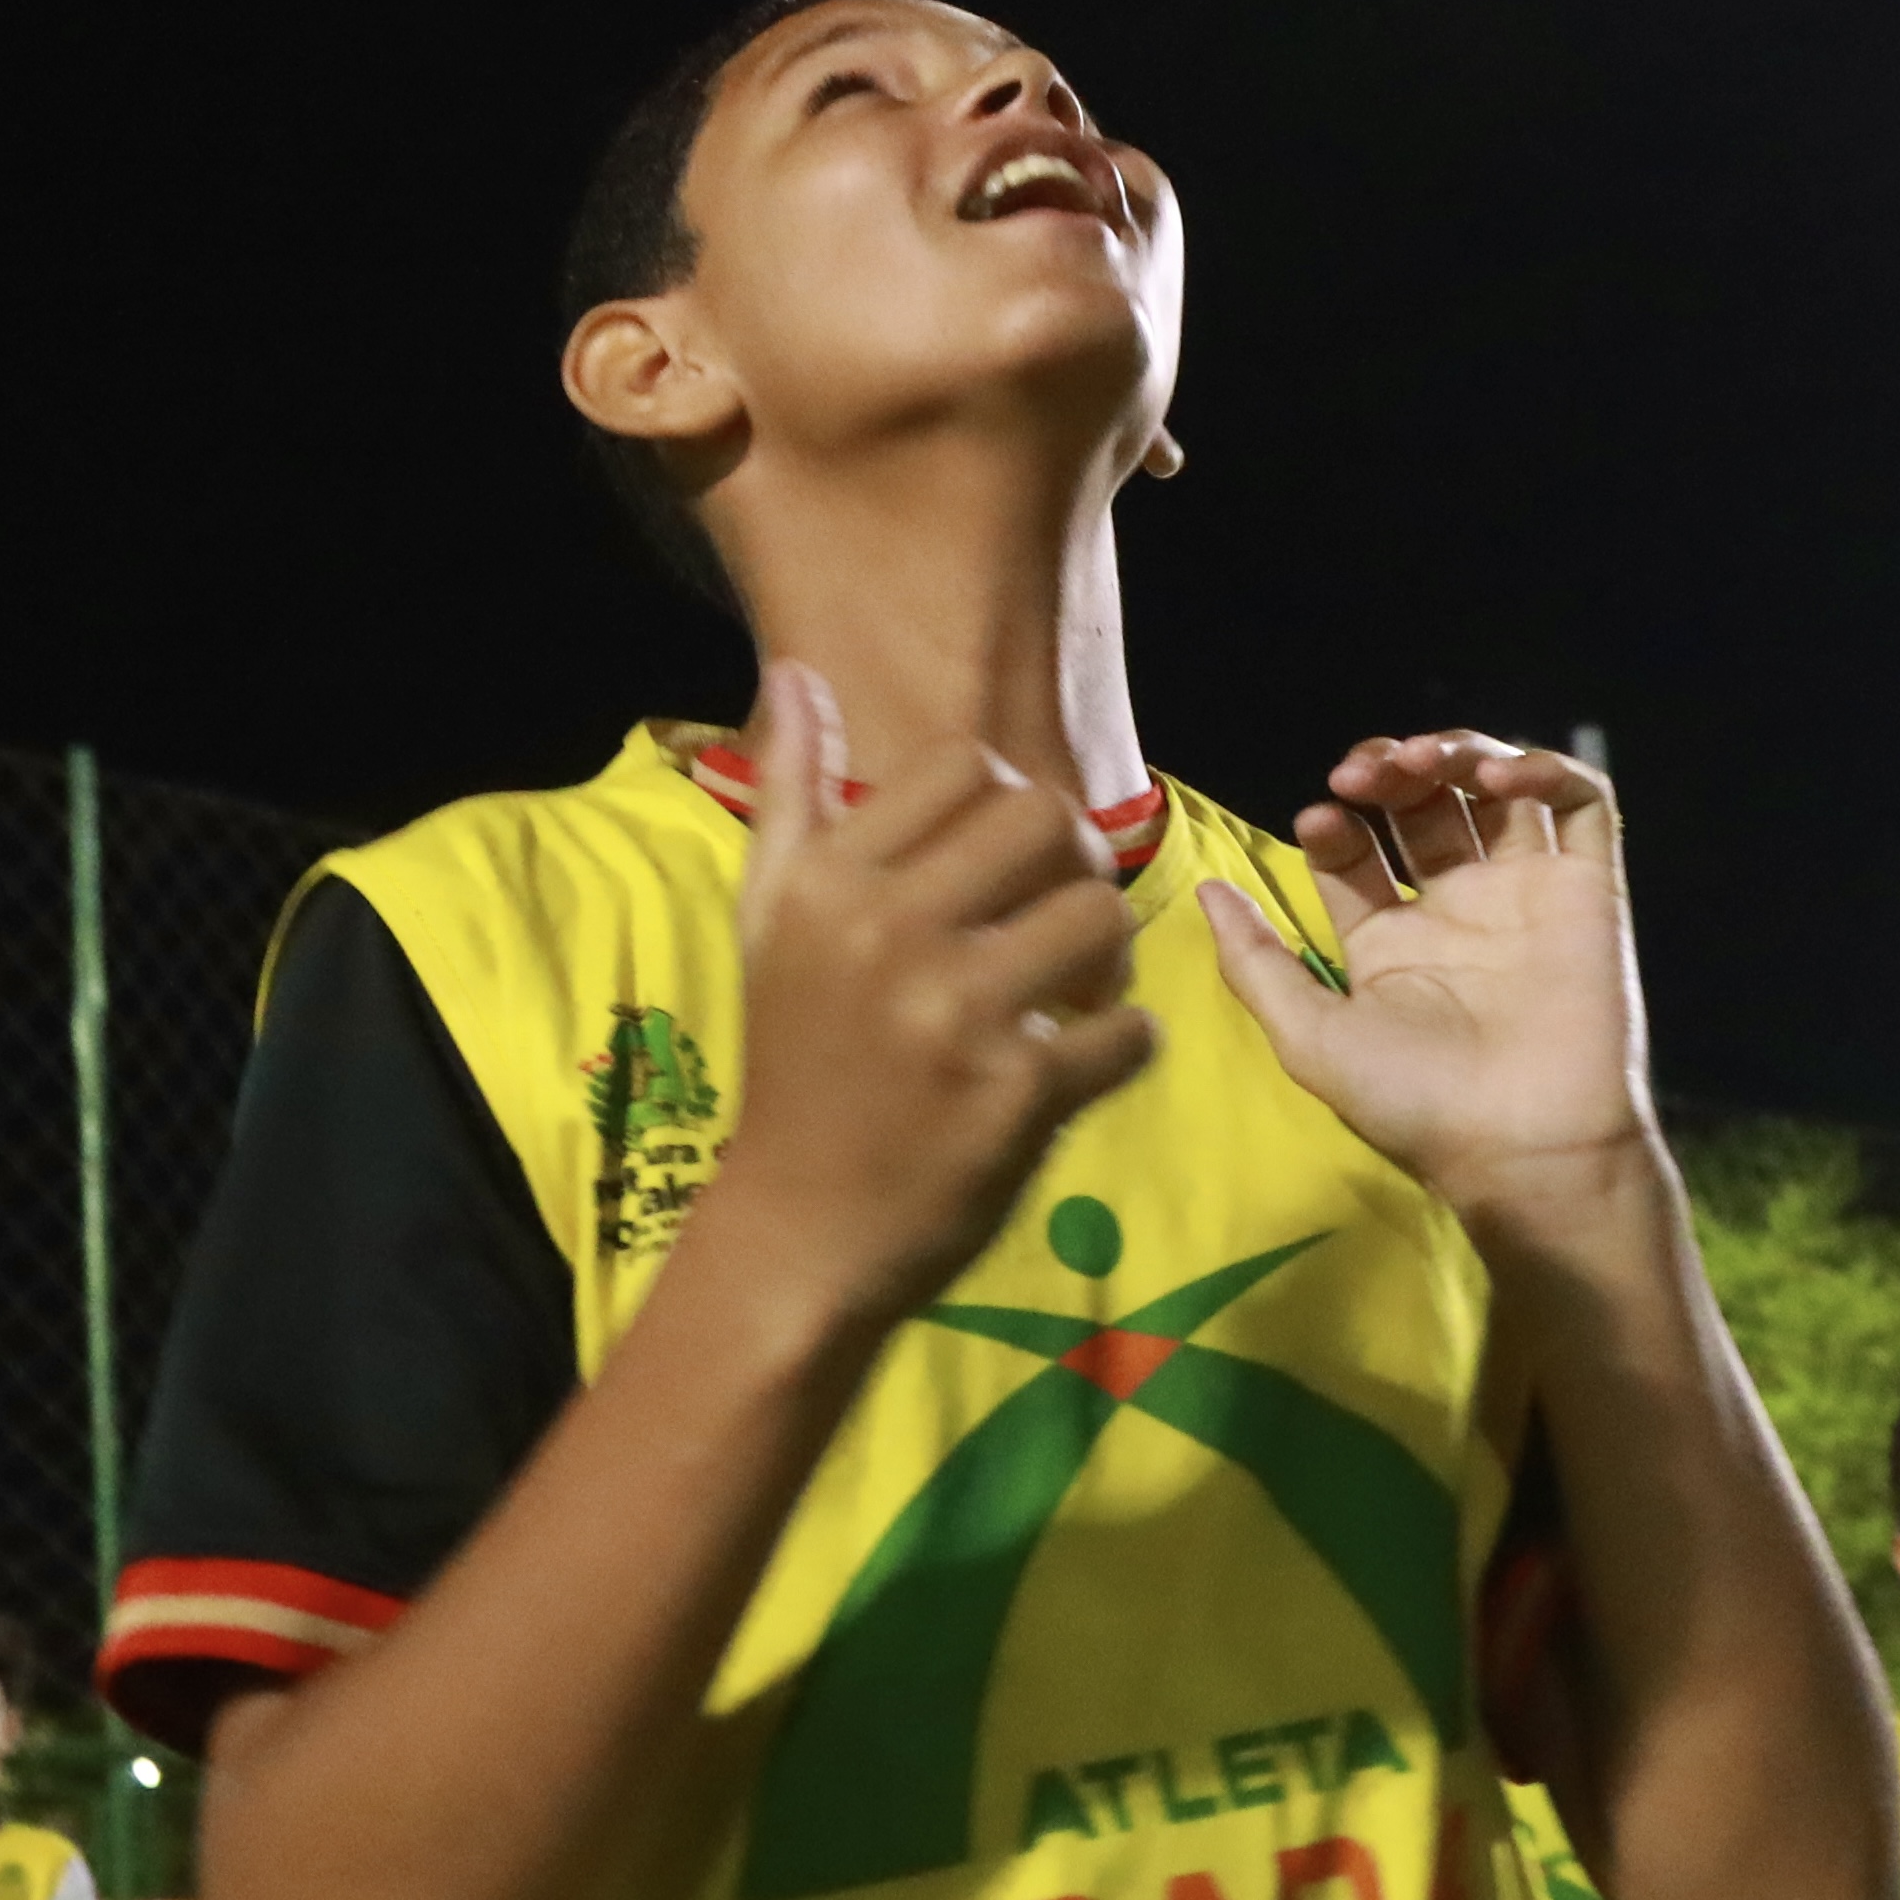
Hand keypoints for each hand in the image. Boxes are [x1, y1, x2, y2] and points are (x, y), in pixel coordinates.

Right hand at [693, 661, 1159, 1326]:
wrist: (797, 1225)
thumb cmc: (793, 1058)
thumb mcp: (771, 920)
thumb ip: (790, 795)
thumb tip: (798, 674)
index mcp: (831, 881)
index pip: (965, 766)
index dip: (1005, 803)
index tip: (998, 864)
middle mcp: (887, 933)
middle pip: (1047, 821)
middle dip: (1072, 865)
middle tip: (1057, 919)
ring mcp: (955, 1015)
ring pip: (1102, 918)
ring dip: (1109, 956)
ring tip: (1077, 992)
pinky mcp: (1018, 1097)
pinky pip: (1129, 1032)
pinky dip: (1122, 1045)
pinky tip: (1081, 1065)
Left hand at [1191, 731, 1644, 1217]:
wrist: (1527, 1148)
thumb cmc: (1417, 1105)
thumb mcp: (1311, 1037)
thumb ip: (1255, 964)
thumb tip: (1205, 893)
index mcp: (1390, 945)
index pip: (1354, 854)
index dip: (1335, 825)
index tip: (1321, 820)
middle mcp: (1457, 912)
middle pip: (1420, 807)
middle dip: (1389, 770)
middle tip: (1365, 772)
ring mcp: (1524, 897)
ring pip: (1496, 791)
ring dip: (1458, 753)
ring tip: (1425, 759)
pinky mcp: (1589, 891)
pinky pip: (1580, 807)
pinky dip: (1545, 770)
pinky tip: (1499, 778)